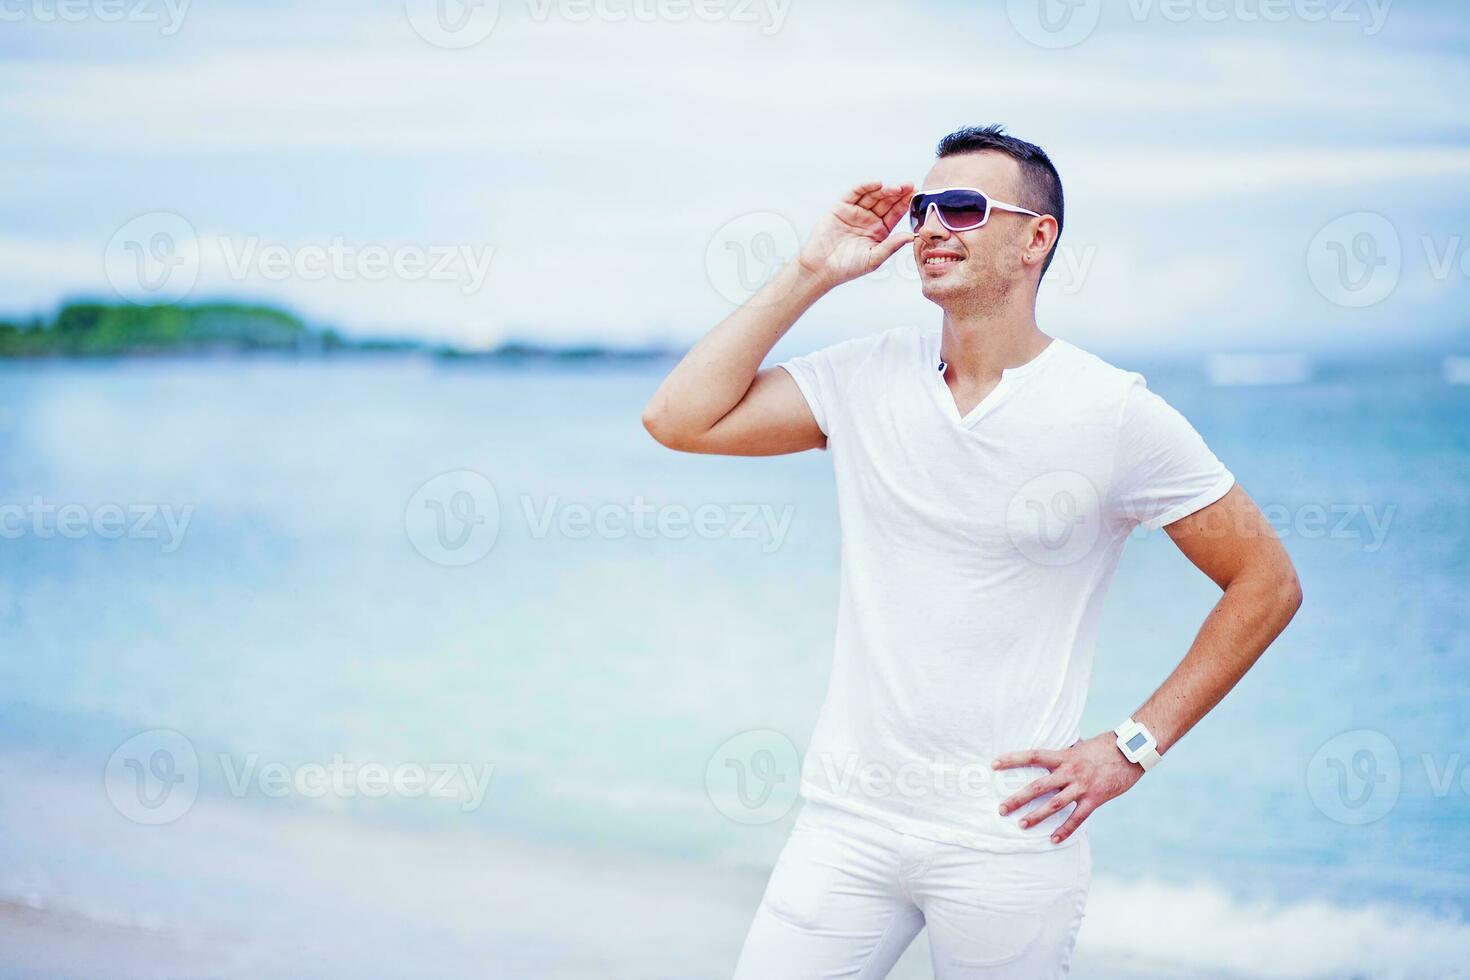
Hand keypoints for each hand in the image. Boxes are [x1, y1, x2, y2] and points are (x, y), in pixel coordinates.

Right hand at [797, 181, 914, 288]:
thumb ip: (892, 246)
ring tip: (897, 187)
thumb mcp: (874, 258)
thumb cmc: (848, 267)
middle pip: (886, 201)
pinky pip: (855, 192)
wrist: (821, 268)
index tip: (916, 196)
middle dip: (898, 193)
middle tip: (910, 186)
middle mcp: (869, 219)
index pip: (895, 213)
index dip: (905, 204)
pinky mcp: (841, 206)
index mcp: (880, 231)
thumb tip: (912, 236)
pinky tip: (877, 184)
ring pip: (873, 195)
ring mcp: (855, 211)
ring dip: (885, 189)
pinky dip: (866, 186)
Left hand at [992, 732, 1144, 843]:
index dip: (1012, 759)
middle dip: (1018, 798)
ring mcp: (1082, 786)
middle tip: (1001, 808)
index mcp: (1064, 756)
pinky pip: (1077, 818)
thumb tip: (1061, 747)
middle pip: (1038, 786)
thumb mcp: (1082, 745)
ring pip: (1054, 804)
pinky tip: (1054, 839)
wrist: (1132, 751)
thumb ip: (1068, 751)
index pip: (1032, 756)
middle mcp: (1070, 771)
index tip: (994, 764)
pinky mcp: (1095, 799)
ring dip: (1037, 816)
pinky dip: (1066, 830)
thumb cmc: (1106, 746)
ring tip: (1021, 825)